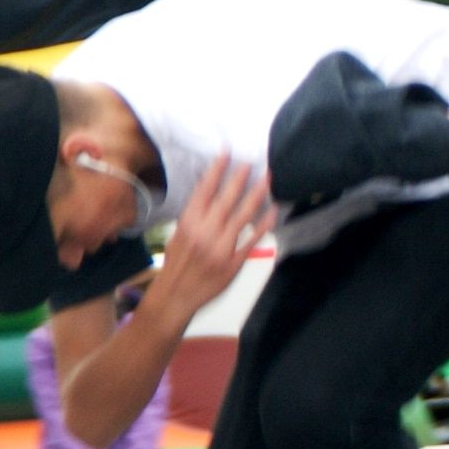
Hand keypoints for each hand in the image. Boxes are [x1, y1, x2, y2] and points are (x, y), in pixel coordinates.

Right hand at [152, 153, 276, 323]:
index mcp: (188, 222)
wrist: (176, 295)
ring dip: (257, 195)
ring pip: (243, 215)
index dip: (217, 169)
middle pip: (227, 199)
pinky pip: (252, 239)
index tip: (228, 152)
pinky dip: (264, 224)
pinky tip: (273, 210)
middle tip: (253, 161)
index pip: (205, 190)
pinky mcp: (233, 262)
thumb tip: (210, 192)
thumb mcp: (179, 234)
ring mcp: (220, 247)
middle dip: (241, 178)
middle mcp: (205, 232)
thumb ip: (196, 215)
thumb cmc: (177, 263)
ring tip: (268, 179)